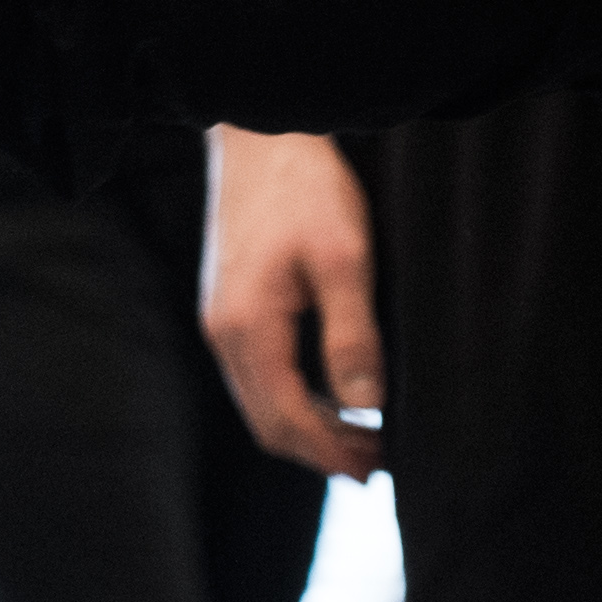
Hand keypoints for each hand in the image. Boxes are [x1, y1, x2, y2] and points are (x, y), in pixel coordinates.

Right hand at [203, 129, 386, 476]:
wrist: (260, 134)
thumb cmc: (306, 189)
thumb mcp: (344, 258)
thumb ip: (352, 336)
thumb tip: (366, 407)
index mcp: (247, 327)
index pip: (286, 420)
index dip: (333, 453)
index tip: (381, 467)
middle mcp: (222, 331)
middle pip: (265, 422)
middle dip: (319, 453)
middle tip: (376, 466)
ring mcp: (220, 317)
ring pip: (257, 401)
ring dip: (306, 429)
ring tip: (361, 438)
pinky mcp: (227, 303)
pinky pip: (255, 375)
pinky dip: (292, 400)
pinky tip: (329, 395)